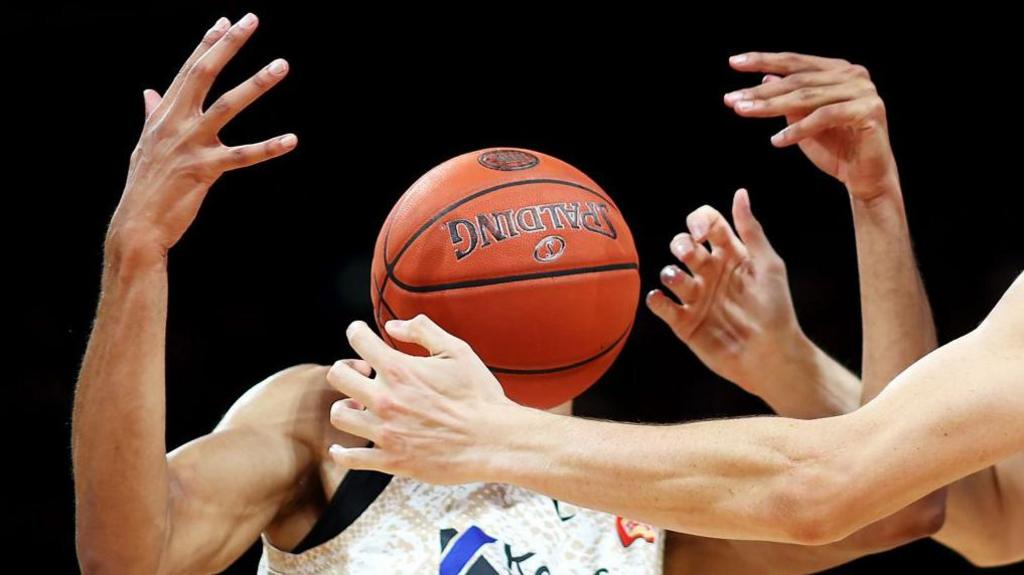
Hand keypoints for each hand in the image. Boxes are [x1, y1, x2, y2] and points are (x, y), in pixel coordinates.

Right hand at [107, 14, 295, 260]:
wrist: (137, 224)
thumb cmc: (145, 185)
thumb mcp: (145, 144)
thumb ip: (152, 115)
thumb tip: (149, 92)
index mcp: (164, 115)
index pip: (188, 71)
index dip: (208, 44)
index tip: (226, 21)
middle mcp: (175, 123)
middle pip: (205, 73)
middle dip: (228, 44)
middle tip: (251, 20)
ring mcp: (190, 144)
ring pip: (228, 105)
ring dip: (256, 83)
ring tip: (280, 64)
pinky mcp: (205, 170)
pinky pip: (243, 156)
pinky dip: (268, 147)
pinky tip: (291, 140)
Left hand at [325, 316, 514, 483]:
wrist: (493, 440)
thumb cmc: (479, 394)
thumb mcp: (457, 351)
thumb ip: (423, 331)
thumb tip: (393, 325)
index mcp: (399, 369)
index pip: (358, 340)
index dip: (357, 332)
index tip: (362, 336)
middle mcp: (385, 399)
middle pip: (337, 376)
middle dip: (346, 369)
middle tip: (363, 374)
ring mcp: (385, 431)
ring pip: (339, 415)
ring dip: (346, 407)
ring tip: (361, 407)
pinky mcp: (390, 460)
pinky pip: (349, 458)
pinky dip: (341, 452)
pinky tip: (344, 446)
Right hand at [645, 189, 811, 399]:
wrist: (772, 355)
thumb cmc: (776, 309)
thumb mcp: (768, 265)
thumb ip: (751, 231)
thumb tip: (739, 193)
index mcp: (730, 255)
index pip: (706, 224)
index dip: (698, 221)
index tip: (700, 232)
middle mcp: (709, 273)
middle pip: (682, 245)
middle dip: (681, 246)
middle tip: (689, 255)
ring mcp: (695, 298)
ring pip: (669, 274)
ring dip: (670, 273)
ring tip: (679, 280)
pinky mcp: (684, 322)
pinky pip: (661, 305)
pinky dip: (656, 300)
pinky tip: (661, 298)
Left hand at [725, 52, 897, 199]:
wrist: (865, 177)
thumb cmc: (834, 149)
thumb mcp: (802, 122)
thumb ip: (788, 100)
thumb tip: (765, 78)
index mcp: (837, 70)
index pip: (794, 62)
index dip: (763, 60)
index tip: (733, 63)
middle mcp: (852, 74)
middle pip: (796, 80)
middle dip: (760, 91)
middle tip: (731, 99)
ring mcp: (863, 90)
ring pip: (807, 97)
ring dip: (771, 106)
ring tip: (744, 112)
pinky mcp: (868, 110)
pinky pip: (824, 117)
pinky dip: (798, 130)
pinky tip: (776, 141)